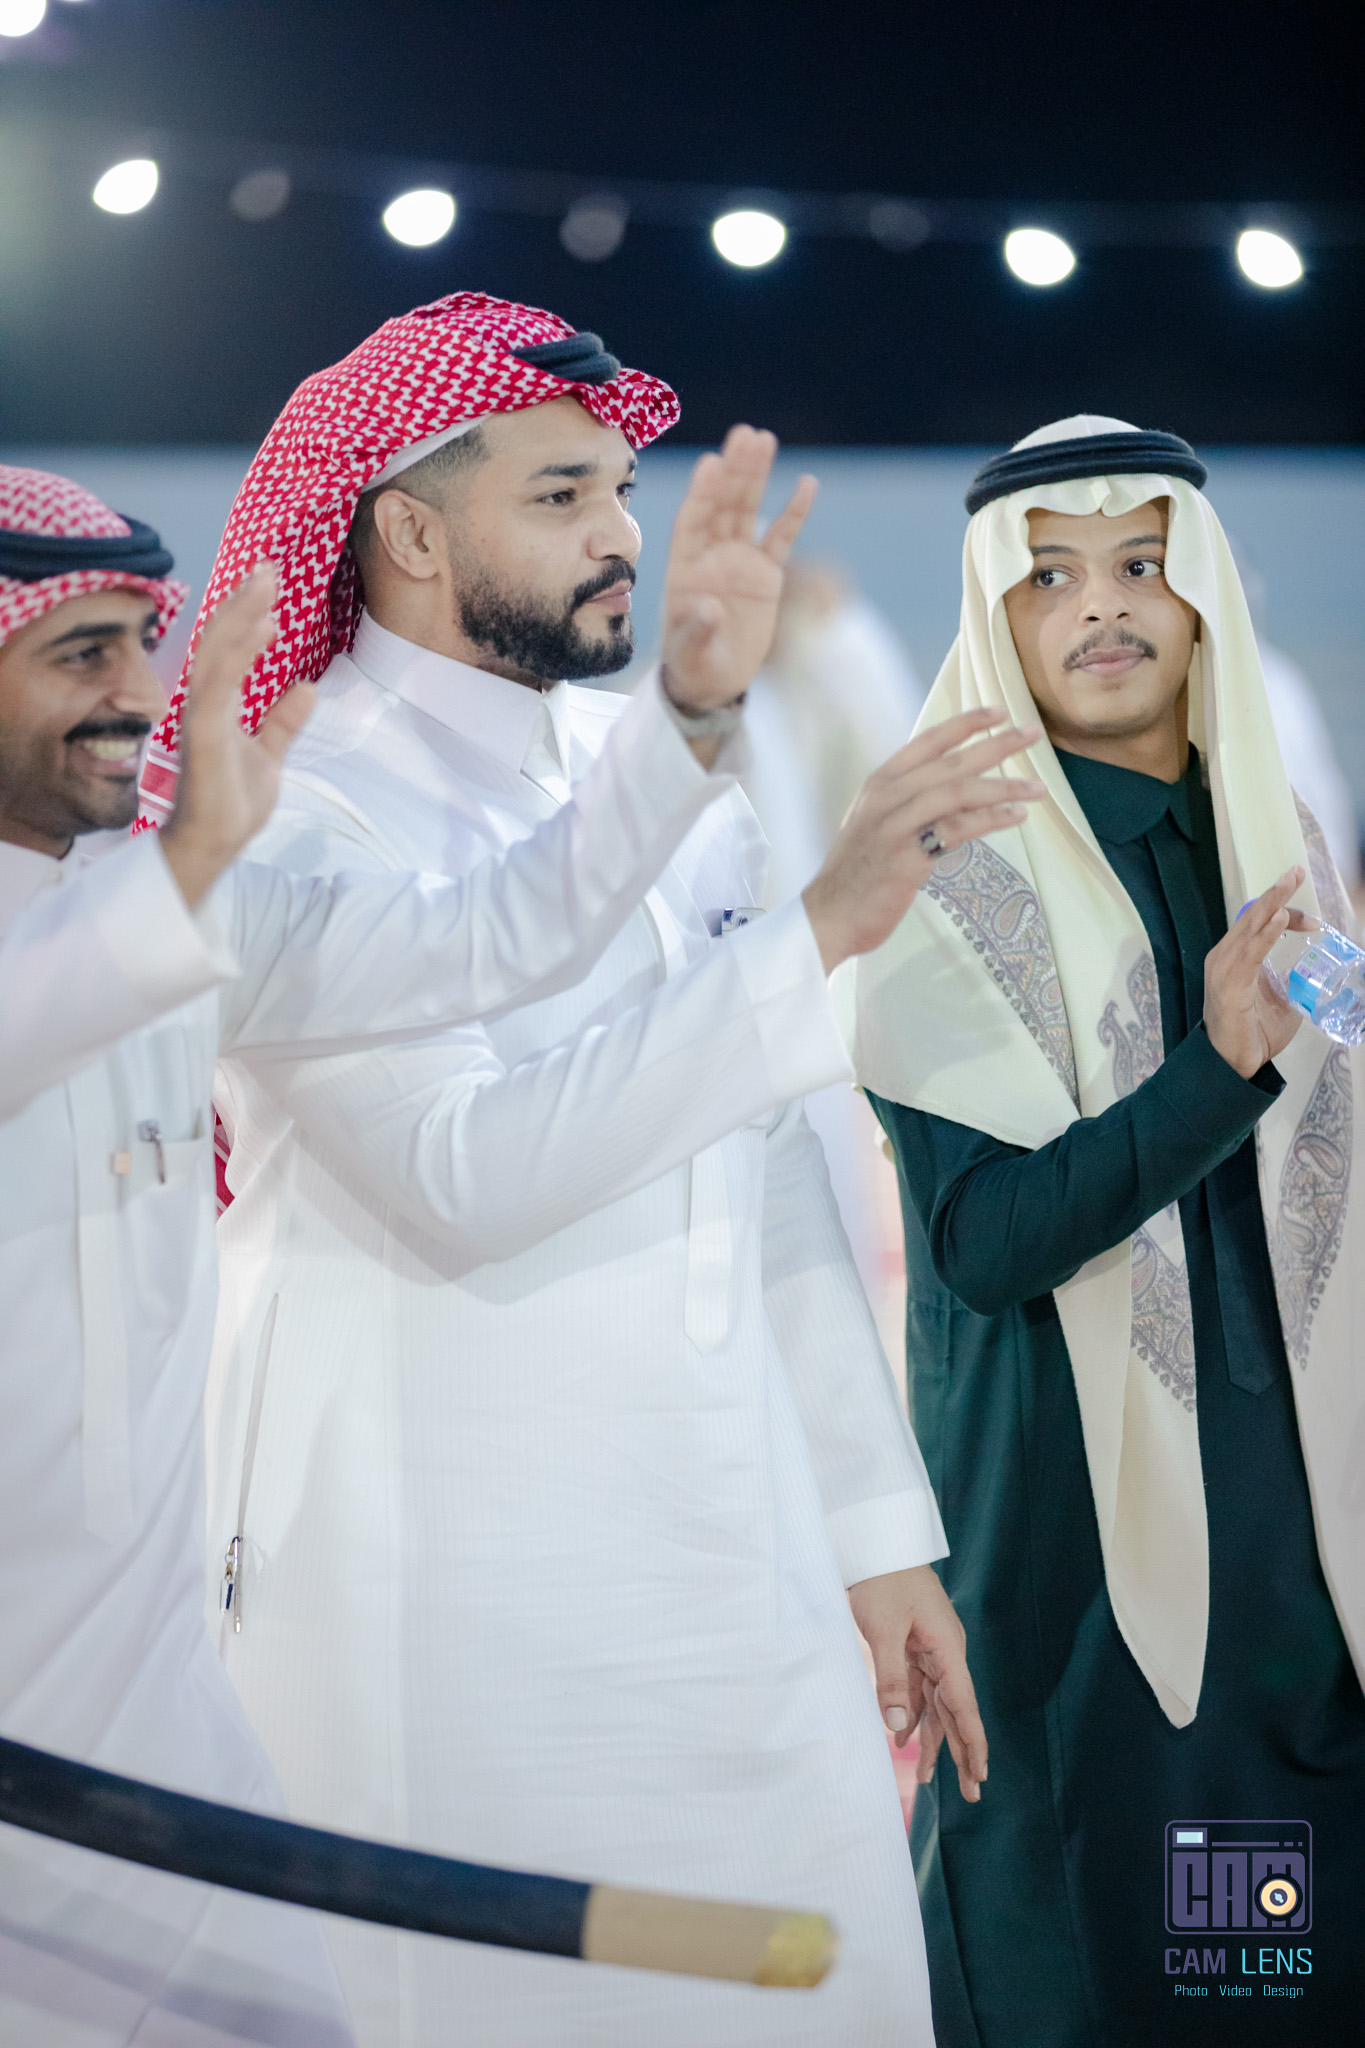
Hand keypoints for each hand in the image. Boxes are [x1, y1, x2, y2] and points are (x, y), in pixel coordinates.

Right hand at [159, 566, 313, 908]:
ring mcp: (200, 717)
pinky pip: (220, 684)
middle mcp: (202, 704)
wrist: (214, 845)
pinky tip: (263, 628)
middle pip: (219, 642)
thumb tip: (306, 688)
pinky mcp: (204, 734)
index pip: (228, 651)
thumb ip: (283, 722)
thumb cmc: (231, 805)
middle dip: (241, 603)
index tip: (267, 585)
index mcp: (215, 706)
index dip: (245, 617)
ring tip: (265, 584)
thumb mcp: (269, 756)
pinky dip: (240, 653)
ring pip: (217, 653)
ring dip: (240, 615)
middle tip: (267, 567)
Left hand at [659, 424, 815, 713]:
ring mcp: (739, 559)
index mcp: (684, 566)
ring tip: (763, 439)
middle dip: (733, 471)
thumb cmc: (693, 665)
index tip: (711, 464)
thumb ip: (697, 629)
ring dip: (754, 475)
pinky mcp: (766, 572)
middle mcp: (710, 554)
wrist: (714, 681)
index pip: (692, 522)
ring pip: (747, 509)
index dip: (701, 494)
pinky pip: (782, 536)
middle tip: (745, 435)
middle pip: (722, 504)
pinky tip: (807, 483)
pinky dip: (794, 511)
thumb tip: (709, 607)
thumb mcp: (691, 654)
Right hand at [801, 709, 1044, 972]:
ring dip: (1003, 786)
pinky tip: (1015, 816)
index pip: (927, 741)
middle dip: (997, 745)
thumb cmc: (857, 873)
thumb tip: (950, 786)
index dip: (965, 723)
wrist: (829, 915)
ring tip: (1038, 787)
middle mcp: (887, 797)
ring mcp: (895, 825)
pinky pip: (957, 829)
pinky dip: (990, 819)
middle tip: (1032, 733)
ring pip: (958, 792)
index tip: (998, 712)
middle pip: (951, 762)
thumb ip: (905, 801)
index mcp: (879, 783)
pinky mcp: (907, 856)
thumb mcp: (875, 823)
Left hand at [848, 1565, 987, 1804]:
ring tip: (926, 1779)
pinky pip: (918, 1688)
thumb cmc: (883, 1578)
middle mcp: (945, 1652)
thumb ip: (892, 1679)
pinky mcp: (912, 1645)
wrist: (876, 1541)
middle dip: (962, 1752)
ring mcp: (930, 1649)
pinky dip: (912, 1715)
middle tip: (970, 1794)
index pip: (964, 1705)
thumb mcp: (883, 1629)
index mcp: (947, 1648)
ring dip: (933, 1739)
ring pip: (936, 1704)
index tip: (981, 1776)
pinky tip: (903, 1740)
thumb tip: (900, 1728)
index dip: (973, 1743)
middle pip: (956, 1711)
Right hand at [1204, 866, 1311, 1077]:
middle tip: (1296, 870)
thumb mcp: (1279, 1000)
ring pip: (1250, 926)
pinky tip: (1280, 919)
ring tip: (1288, 883)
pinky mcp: (1228, 983)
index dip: (1286, 915)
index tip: (1314, 921)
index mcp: (1235, 958)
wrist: (1231, 1064)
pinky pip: (1249, 953)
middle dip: (1276, 893)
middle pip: (1252, 915)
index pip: (1259, 923)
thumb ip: (1290, 982)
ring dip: (1272, 903)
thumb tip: (1314, 975)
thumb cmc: (1251, 1033)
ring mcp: (1223, 968)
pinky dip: (1265, 934)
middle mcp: (1225, 957)